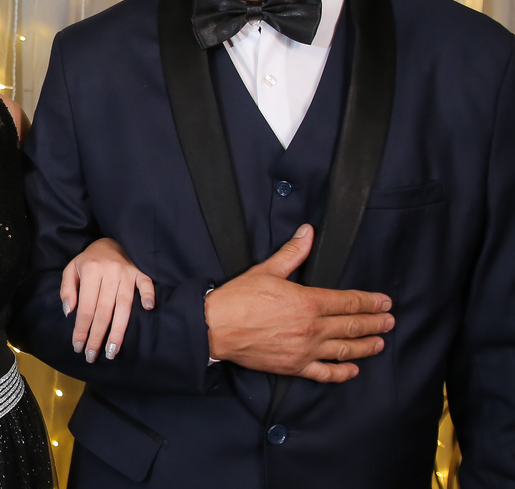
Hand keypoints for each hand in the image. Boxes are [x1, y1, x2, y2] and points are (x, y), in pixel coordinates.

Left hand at [60, 238, 155, 363]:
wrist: (110, 242)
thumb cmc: (89, 261)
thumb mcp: (71, 269)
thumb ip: (67, 289)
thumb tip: (68, 312)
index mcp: (91, 271)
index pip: (86, 307)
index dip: (81, 329)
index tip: (78, 346)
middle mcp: (110, 272)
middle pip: (104, 311)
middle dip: (97, 336)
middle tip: (91, 356)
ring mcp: (127, 273)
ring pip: (124, 306)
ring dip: (118, 331)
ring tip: (112, 351)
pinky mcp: (140, 273)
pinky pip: (146, 285)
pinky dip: (147, 295)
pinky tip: (147, 309)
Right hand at [204, 224, 394, 382]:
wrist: (216, 327)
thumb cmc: (239, 298)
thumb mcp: (266, 270)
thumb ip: (293, 253)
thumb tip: (307, 232)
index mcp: (308, 302)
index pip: (348, 302)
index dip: (370, 302)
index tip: (384, 302)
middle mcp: (312, 328)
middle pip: (353, 326)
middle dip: (375, 323)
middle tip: (390, 321)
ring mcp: (306, 350)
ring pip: (345, 350)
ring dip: (366, 346)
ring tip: (379, 343)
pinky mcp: (295, 367)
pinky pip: (326, 373)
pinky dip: (342, 372)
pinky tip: (353, 369)